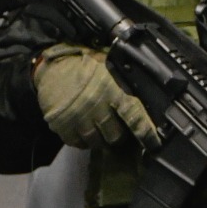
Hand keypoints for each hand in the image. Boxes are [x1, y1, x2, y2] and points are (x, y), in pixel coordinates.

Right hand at [33, 44, 159, 149]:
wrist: (53, 64)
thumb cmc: (86, 64)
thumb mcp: (112, 68)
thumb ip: (127, 85)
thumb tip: (148, 100)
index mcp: (113, 90)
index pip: (135, 117)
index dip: (146, 134)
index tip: (153, 143)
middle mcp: (97, 106)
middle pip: (116, 136)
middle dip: (120, 135)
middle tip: (119, 129)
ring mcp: (78, 117)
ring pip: (97, 142)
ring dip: (101, 139)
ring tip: (100, 129)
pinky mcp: (61, 124)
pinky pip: (77, 143)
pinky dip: (83, 141)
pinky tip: (84, 131)